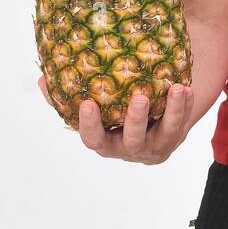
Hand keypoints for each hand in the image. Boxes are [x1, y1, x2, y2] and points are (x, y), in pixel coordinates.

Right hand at [38, 74, 194, 163]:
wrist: (148, 122)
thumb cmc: (112, 113)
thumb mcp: (93, 109)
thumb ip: (65, 98)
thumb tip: (42, 79)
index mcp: (106, 142)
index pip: (94, 140)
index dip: (90, 125)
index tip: (88, 103)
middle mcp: (130, 148)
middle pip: (132, 140)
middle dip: (135, 120)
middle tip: (139, 98)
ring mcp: (155, 145)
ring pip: (166, 132)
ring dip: (172, 110)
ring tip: (175, 88)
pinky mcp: (175, 138)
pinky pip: (183, 122)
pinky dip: (185, 105)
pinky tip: (186, 88)